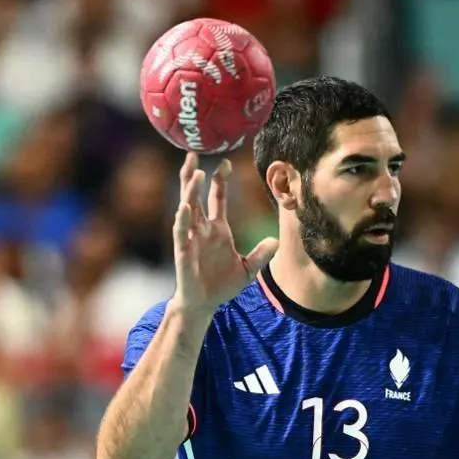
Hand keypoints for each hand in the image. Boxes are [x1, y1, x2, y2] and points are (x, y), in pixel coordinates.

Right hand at [172, 153, 277, 314]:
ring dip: (189, 191)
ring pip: (188, 209)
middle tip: (193, 153)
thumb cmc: (222, 285)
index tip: (225, 163)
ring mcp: (192, 239)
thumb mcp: (248, 269)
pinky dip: (182, 220)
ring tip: (194, 171)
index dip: (219, 181)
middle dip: (194, 175)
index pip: (216, 198)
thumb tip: (276, 240)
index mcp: (218, 230)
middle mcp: (202, 230)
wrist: (205, 305)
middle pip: (196, 196)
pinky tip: (184, 207)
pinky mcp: (184, 252)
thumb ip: (261, 255)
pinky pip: (182, 233)